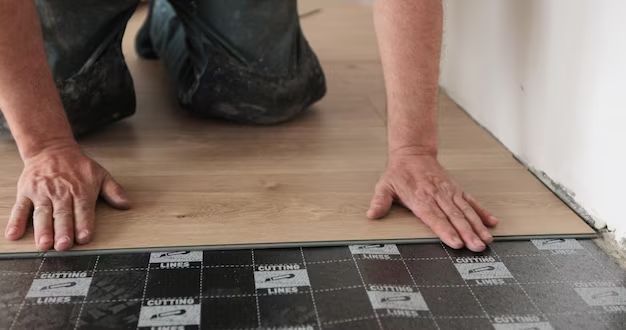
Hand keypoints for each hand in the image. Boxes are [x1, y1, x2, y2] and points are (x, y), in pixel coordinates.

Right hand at [4, 143, 130, 250]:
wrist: (51, 148)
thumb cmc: (77, 166)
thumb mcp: (100, 174)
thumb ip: (113, 191)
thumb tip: (126, 204)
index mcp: (80, 189)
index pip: (83, 209)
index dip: (84, 224)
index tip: (84, 238)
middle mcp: (60, 192)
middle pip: (62, 214)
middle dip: (63, 230)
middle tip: (64, 246)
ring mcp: (41, 193)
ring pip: (42, 213)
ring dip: (43, 230)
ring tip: (44, 244)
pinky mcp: (26, 192)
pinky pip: (20, 208)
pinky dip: (16, 221)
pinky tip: (13, 234)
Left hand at [367, 153, 497, 251]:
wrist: (412, 153)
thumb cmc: (399, 173)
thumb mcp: (384, 186)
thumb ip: (380, 201)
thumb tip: (372, 214)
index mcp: (420, 197)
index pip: (434, 217)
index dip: (445, 231)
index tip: (456, 242)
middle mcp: (438, 195)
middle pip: (454, 217)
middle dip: (467, 233)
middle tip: (477, 247)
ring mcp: (449, 192)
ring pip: (466, 211)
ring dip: (477, 226)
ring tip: (486, 240)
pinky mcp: (457, 189)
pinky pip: (471, 201)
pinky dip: (482, 212)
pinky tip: (491, 222)